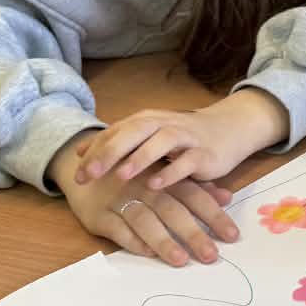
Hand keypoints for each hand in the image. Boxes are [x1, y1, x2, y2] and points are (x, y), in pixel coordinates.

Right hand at [50, 135, 237, 266]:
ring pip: (145, 221)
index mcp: (165, 177)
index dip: (213, 215)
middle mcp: (145, 187)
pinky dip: (132, 241)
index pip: (194, 196)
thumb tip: (227, 197)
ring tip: (181, 260)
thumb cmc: (135, 174)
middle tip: (211, 256)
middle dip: (193, 234)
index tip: (232, 236)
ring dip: (163, 241)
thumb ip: (196, 186)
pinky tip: (147, 253)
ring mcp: (121, 200)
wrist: (87, 166)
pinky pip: (117, 229)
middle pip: (172, 210)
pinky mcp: (99, 215)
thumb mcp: (166, 175)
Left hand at [73, 89, 286, 190]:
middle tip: (91, 173)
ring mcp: (186, 137)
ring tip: (121, 175)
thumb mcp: (148, 136)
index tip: (77, 174)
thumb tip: (81, 151)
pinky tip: (156, 184)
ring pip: (162, 142)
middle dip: (111, 153)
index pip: (116, 132)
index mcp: (147, 120)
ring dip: (141, 158)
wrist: (229, 129)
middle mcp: (164, 124)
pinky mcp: (205, 153)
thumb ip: (117, 142)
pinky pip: (187, 161)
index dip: (95, 152)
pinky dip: (171, 172)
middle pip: (135, 132)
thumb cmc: (182, 137)